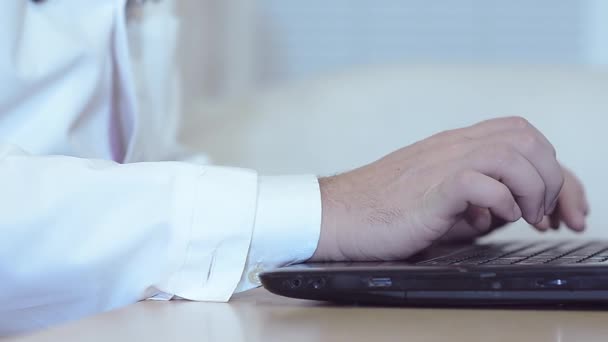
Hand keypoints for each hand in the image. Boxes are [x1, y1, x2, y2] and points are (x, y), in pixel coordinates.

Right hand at [310, 117, 588, 261]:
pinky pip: (482, 181)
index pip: (522, 136)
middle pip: (527, 138)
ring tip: (523, 218)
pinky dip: (500, 202)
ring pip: (514, 152)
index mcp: (454, 146)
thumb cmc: (379, 211)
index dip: (552, 170)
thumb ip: (472, 199)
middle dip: (553, 179)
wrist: (337, 216)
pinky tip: (487, 219)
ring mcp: (441, 163)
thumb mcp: (436, 199)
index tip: (557, 207)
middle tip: (547, 216)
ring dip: (533, 189)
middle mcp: (452, 147)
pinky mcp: (431, 188)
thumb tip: (503, 211)